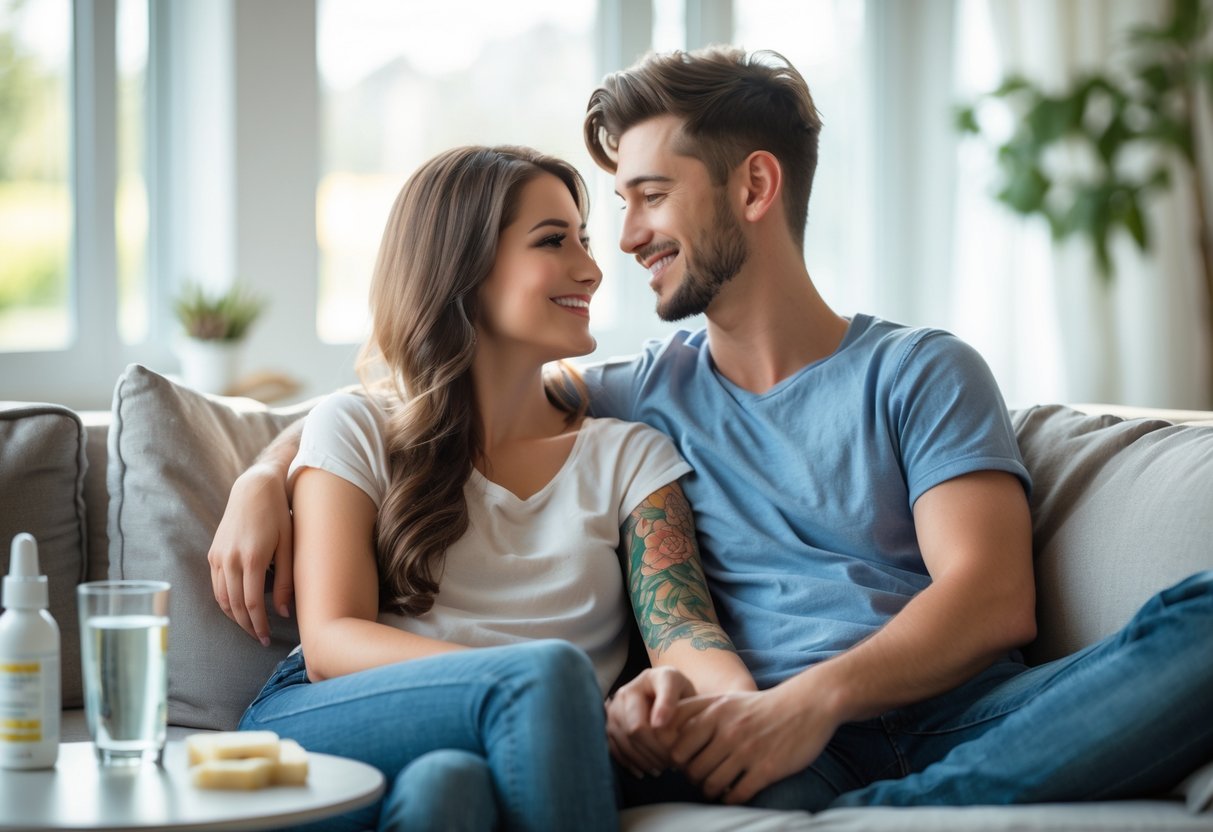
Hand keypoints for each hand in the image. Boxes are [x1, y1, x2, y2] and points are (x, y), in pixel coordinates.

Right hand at [208, 463, 293, 644]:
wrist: (254, 489)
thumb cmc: (278, 515)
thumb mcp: (289, 545)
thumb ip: (286, 580)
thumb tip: (284, 612)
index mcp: (253, 559)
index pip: (252, 603)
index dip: (259, 625)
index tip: (267, 638)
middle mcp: (231, 560)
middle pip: (234, 605)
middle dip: (247, 626)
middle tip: (260, 638)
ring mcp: (218, 557)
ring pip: (221, 598)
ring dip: (234, 616)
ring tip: (250, 626)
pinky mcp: (213, 554)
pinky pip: (216, 585)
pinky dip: (224, 601)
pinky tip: (237, 607)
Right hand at [606, 666, 696, 777]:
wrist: (664, 696)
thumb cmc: (681, 698)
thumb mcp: (688, 695)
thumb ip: (677, 705)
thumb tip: (657, 725)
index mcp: (655, 677)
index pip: (662, 694)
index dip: (663, 715)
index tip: (673, 737)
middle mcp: (629, 689)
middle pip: (636, 728)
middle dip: (656, 750)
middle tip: (673, 764)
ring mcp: (614, 707)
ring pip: (624, 740)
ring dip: (644, 759)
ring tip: (662, 768)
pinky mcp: (608, 723)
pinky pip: (613, 747)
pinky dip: (629, 762)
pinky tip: (644, 770)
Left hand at [667, 685, 841, 804]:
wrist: (806, 705)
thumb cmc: (760, 706)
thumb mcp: (725, 700)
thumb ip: (696, 712)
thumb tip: (665, 732)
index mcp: (714, 712)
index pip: (676, 745)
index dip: (677, 759)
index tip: (685, 762)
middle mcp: (727, 730)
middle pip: (692, 769)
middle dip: (693, 778)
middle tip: (701, 777)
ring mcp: (747, 750)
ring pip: (711, 785)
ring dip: (710, 791)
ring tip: (715, 787)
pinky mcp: (766, 769)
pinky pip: (736, 795)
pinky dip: (731, 798)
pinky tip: (734, 792)